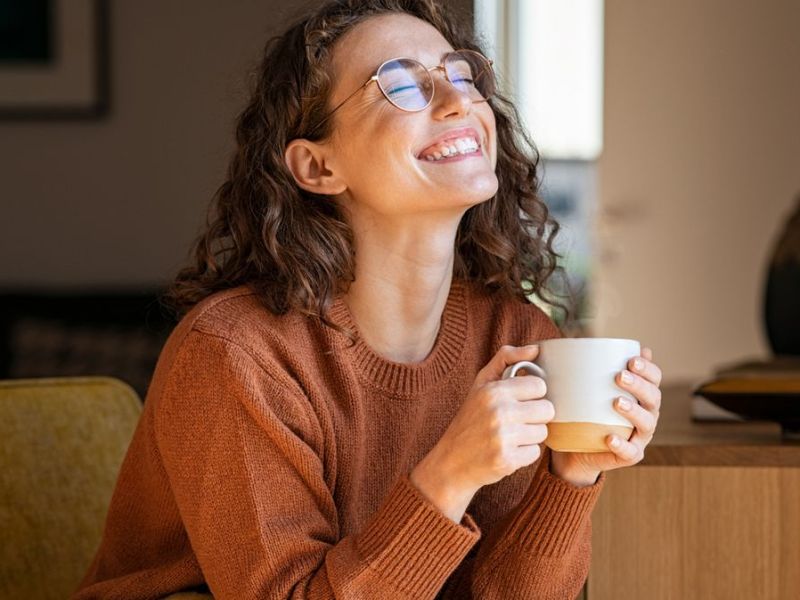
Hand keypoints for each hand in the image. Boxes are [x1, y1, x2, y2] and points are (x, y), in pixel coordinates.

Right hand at [410, 344, 553, 521]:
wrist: (450, 462)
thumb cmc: (469, 419)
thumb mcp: (481, 384)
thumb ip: (506, 359)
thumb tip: (535, 348)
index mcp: (494, 390)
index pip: (539, 386)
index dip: (532, 395)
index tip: (519, 401)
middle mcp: (499, 412)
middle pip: (547, 409)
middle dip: (535, 416)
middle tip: (516, 421)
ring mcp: (503, 437)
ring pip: (543, 432)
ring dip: (530, 436)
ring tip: (510, 436)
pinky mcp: (507, 460)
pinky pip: (535, 453)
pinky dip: (524, 454)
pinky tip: (507, 451)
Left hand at [550, 346, 662, 485]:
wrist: (575, 449)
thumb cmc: (584, 412)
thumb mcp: (585, 388)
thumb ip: (589, 368)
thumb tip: (583, 342)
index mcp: (641, 395)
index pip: (654, 378)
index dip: (648, 369)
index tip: (631, 360)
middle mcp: (646, 414)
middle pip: (653, 398)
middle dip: (639, 385)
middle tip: (619, 376)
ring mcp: (640, 436)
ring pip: (647, 423)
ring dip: (634, 411)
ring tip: (616, 402)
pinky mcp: (629, 455)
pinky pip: (630, 452)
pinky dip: (622, 444)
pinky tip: (610, 437)